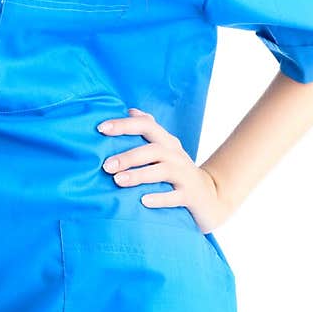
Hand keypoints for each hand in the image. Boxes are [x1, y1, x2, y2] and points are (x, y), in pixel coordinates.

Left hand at [97, 107, 227, 232]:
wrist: (211, 197)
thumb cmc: (178, 172)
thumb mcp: (166, 149)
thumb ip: (150, 130)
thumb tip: (130, 110)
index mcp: (167, 142)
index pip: (146, 126)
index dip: (124, 125)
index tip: (101, 129)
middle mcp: (176, 156)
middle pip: (153, 150)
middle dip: (129, 156)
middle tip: (106, 165)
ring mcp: (185, 175)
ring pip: (163, 171)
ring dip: (139, 175)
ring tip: (118, 180)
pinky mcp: (190, 196)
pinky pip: (175, 197)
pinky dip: (160, 198)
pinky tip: (143, 201)